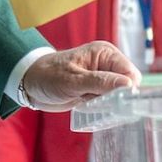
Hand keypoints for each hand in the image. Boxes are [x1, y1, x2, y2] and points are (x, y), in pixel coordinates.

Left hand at [19, 41, 137, 111]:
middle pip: (127, 86)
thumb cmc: (48, 75)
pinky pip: (109, 103)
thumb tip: (127, 85)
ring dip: (106, 104)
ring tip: (86, 101)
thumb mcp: (73, 80)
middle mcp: (107, 64)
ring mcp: (103, 78)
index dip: (126, 89)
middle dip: (115, 98)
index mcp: (105, 53)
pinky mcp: (97, 90)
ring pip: (119, 97)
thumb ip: (101, 82)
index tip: (113, 101)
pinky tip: (85, 105)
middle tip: (94, 100)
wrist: (31, 83)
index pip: (130, 73)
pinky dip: (101, 108)